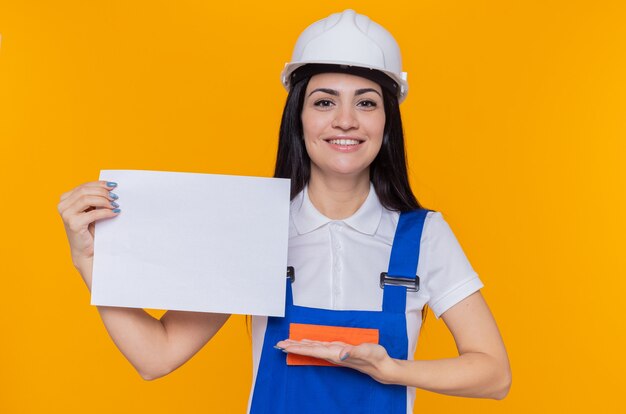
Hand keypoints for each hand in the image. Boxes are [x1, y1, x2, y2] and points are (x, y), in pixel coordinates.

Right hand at [57, 180, 119, 272]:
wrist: (86, 250)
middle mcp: (62, 206)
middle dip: (103, 192)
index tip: (113, 185)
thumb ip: (94, 198)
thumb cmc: (90, 229)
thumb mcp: (90, 210)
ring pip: (87, 199)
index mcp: (65, 199)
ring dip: (104, 201)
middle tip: (116, 196)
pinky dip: (106, 212)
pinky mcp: (73, 224)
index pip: (83, 186)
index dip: (99, 184)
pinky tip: (115, 213)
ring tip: (115, 204)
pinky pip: (93, 213)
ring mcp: (66, 215)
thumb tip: (111, 187)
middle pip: (85, 191)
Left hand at [276, 339, 397, 383]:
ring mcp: (334, 352)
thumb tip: (341, 354)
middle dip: (294, 347)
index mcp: (335, 354)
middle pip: (309, 350)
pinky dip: (311, 344)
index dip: (298, 348)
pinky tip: (306, 342)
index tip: (286, 347)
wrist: (381, 365)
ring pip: (313, 348)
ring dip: (300, 346)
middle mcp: (332, 354)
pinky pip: (320, 346)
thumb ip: (353, 352)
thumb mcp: (365, 351)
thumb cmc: (374, 357)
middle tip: (279, 344)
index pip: (312, 350)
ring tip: (288, 343)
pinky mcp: (338, 350)